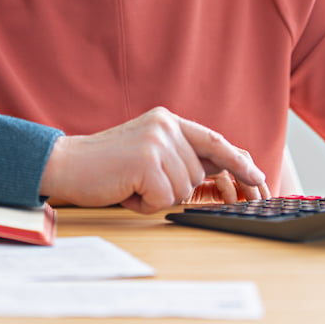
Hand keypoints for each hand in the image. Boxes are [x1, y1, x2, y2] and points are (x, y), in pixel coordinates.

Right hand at [38, 107, 269, 213]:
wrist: (65, 164)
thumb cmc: (104, 165)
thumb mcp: (147, 150)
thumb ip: (178, 154)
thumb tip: (217, 168)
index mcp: (167, 120)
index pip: (213, 140)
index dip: (238, 160)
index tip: (258, 177)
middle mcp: (165, 126)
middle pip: (197, 175)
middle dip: (171, 189)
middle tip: (137, 181)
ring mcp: (157, 142)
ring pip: (182, 189)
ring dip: (155, 197)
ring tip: (129, 184)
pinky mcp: (146, 162)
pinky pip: (164, 199)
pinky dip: (144, 203)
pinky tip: (124, 190)